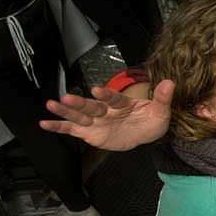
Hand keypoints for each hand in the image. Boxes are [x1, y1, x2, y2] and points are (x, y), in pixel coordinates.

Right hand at [39, 80, 173, 150]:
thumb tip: (170, 83)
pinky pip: (72, 129)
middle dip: (79, 103)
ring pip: (79, 115)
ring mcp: (96, 121)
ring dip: (65, 111)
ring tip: (51, 104)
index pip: (113, 98)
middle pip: (91, 106)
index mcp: (122, 104)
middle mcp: (106, 110)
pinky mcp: (90, 132)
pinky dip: (59, 127)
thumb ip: (162, 98)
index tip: (96, 89)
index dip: (105, 94)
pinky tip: (44, 123)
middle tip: (65, 97)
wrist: (145, 132)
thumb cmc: (150, 120)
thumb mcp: (160, 112)